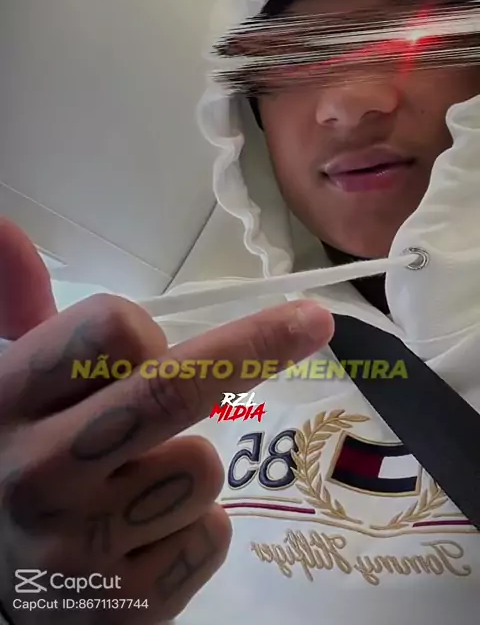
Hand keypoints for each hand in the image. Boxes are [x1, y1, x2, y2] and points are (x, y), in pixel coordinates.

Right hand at [0, 220, 333, 622]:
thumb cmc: (8, 462)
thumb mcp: (4, 384)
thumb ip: (18, 305)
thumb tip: (9, 226)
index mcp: (10, 401)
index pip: (111, 329)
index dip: (146, 329)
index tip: (161, 339)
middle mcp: (40, 472)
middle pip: (175, 390)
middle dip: (259, 344)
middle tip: (313, 320)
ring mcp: (80, 547)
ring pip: (201, 467)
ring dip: (189, 462)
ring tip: (135, 481)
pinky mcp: (121, 609)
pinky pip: (208, 535)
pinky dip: (193, 528)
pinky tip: (142, 536)